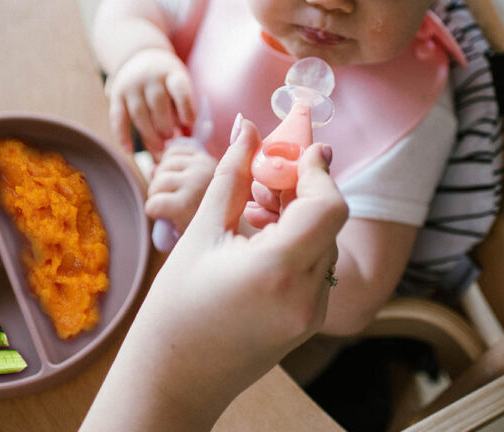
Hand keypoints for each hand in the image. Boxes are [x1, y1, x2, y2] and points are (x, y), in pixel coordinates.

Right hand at [80, 117, 346, 431]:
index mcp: (277, 272)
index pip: (327, 206)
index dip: (316, 170)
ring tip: (259, 206)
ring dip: (300, 213)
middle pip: (328, 220)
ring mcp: (313, 313)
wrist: (174, 375)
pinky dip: (298, 240)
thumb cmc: (176, 305)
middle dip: (304, 186)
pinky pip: (317, 266)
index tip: (299, 148)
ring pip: (324, 241)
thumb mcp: (201, 231)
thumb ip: (232, 175)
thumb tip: (247, 129)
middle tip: (269, 171)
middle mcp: (307, 297)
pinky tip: (263, 235)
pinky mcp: (309, 320)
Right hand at [106, 48, 195, 154]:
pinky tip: (129, 150)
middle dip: (164, 125)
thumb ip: (183, 107)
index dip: (185, 107)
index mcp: (170, 74)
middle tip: (170, 139)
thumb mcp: (178, 84)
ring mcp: (131, 85)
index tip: (189, 123)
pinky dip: (122, 136)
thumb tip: (189, 136)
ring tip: (159, 147)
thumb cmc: (167, 80)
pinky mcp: (116, 95)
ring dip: (148, 134)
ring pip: (138, 113)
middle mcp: (150, 78)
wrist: (141, 56)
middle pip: (157, 103)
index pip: (179, 89)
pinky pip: (118, 118)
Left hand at [145, 140, 216, 234]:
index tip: (177, 187)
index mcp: (210, 161)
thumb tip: (151, 169)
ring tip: (171, 212)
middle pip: (163, 166)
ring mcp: (195, 184)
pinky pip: (154, 203)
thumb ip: (178, 175)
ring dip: (157, 197)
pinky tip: (167, 219)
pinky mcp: (185, 205)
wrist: (231, 246)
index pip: (174, 152)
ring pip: (158, 183)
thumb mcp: (202, 190)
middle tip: (173, 203)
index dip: (169, 169)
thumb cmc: (216, 219)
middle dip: (161, 185)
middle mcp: (204, 167)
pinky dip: (154, 212)